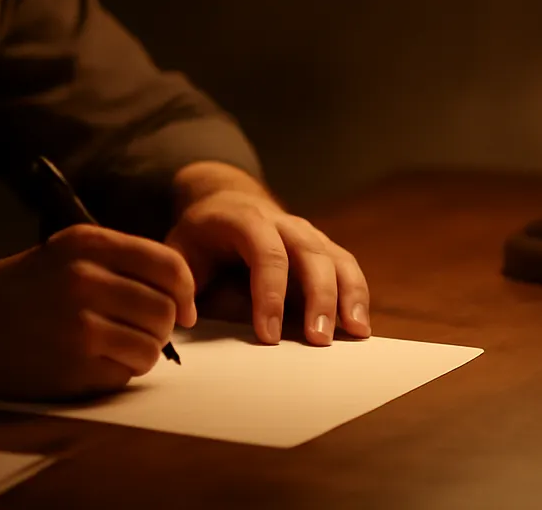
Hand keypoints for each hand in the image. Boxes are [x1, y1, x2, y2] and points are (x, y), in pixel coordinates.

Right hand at [0, 224, 197, 399]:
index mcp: (87, 243)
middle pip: (165, 309)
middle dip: (161, 326)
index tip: (184, 308)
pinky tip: (88, 363)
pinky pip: (125, 374)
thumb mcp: (65, 253)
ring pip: (152, 346)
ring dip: (139, 353)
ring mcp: (80, 324)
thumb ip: (120, 263)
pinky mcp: (72, 365)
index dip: (185, 290)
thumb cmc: (17, 290)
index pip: (169, 264)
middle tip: (137, 332)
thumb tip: (182, 296)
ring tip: (109, 348)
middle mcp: (86, 278)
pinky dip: (116, 374)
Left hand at [166, 183, 371, 346]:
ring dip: (348, 296)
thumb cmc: (203, 234)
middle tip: (318, 340)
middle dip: (317, 298)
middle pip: (310, 255)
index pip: (265, 254)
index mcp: (246, 220)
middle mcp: (284, 223)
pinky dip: (357, 295)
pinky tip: (360, 326)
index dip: (269, 294)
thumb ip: (180, 280)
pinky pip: (347, 267)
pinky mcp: (323, 247)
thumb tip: (184, 317)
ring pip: (336, 259)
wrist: (228, 200)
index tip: (268, 335)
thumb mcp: (180, 249)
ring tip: (355, 333)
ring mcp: (308, 233)